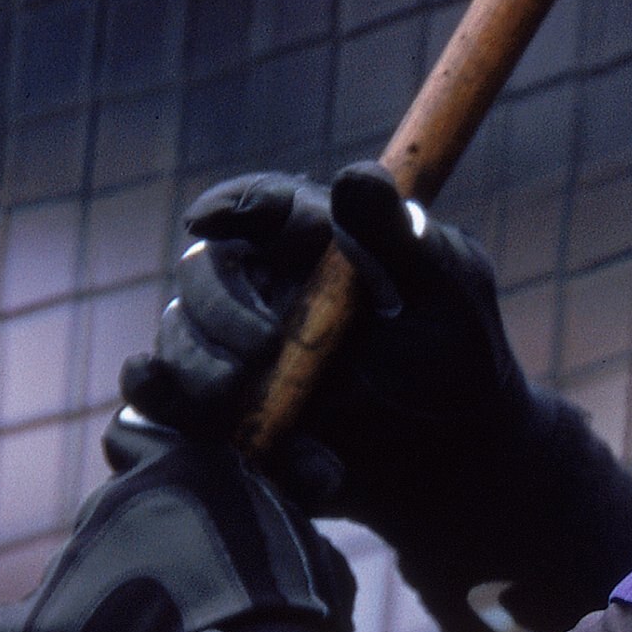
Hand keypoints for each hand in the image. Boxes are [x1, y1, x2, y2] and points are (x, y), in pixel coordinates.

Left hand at [0, 433, 409, 631]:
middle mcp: (115, 500)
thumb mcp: (311, 555)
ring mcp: (71, 564)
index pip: (139, 438)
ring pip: (70, 580)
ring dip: (95, 612)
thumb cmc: (294, 629)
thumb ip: (276, 529)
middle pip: (106, 522)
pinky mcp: (36, 626)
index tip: (172, 514)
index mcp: (181, 468)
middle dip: (132, 559)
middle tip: (174, 614)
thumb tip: (282, 534)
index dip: (152, 472)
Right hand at [112, 165, 631, 631]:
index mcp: (313, 240)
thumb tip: (355, 176)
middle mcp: (263, 288)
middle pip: (199, 276)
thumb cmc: (456, 352)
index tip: (209, 221)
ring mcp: (236, 353)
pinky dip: (199, 437)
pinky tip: (243, 455)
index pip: (259, 206)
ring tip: (276, 424)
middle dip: (217, 310)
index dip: (227, 206)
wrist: (456, 455)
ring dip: (207, 382)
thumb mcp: (443, 291)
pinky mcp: (224, 416)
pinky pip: (176, 420)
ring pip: (175, 349)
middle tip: (263, 350)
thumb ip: (396, 239)